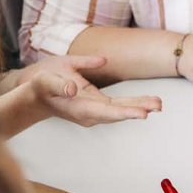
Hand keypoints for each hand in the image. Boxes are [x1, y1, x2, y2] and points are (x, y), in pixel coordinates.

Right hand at [9, 54, 162, 126]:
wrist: (33, 98)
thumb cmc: (40, 85)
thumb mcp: (47, 79)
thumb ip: (60, 84)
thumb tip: (73, 88)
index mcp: (80, 107)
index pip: (108, 111)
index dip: (126, 112)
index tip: (143, 114)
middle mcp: (89, 114)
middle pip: (118, 112)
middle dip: (139, 109)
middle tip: (159, 105)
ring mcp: (92, 113)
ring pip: (119, 111)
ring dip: (139, 107)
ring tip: (158, 104)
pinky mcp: (94, 108)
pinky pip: (116, 108)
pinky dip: (131, 106)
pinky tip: (145, 104)